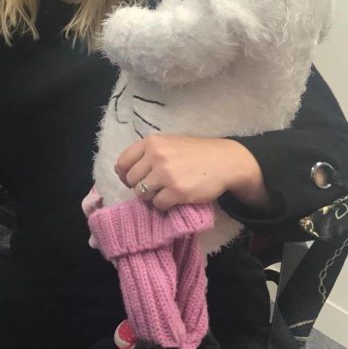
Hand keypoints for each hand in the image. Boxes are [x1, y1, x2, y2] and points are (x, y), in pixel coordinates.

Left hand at [115, 134, 271, 211]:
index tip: (133, 180)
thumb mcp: (170, 143)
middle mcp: (156, 156)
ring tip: (165, 192)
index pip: (122, 163)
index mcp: (152, 142)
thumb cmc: (196, 153)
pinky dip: (164, 205)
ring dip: (151, 197)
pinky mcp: (177, 191)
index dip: (125, 175)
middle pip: (131, 180)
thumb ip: (149, 153)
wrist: (225, 161)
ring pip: (142, 194)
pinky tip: (175, 198)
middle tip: (154, 188)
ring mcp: (166, 174)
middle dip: (140, 187)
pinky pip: (158, 204)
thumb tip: (125, 172)